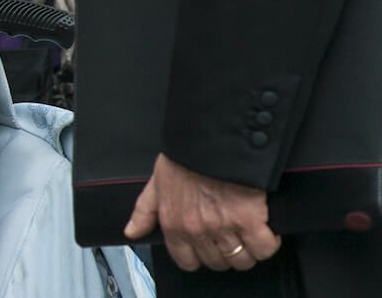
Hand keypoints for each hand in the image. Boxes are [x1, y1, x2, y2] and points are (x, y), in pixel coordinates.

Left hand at [125, 153, 280, 271]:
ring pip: (242, 260)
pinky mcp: (249, 220)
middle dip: (226, 253)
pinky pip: (264, 248)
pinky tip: (266, 229)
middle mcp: (197, 230)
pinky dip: (268, 242)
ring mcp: (223, 227)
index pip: (187, 261)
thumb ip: (145, 211)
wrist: (213, 140)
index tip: (208, 247)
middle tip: (232, 235)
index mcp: (173, 223)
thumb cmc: (186, 157)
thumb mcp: (156, 182)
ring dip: (249, 250)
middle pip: (218, 262)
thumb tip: (133, 231)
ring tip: (249, 233)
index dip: (200, 256)